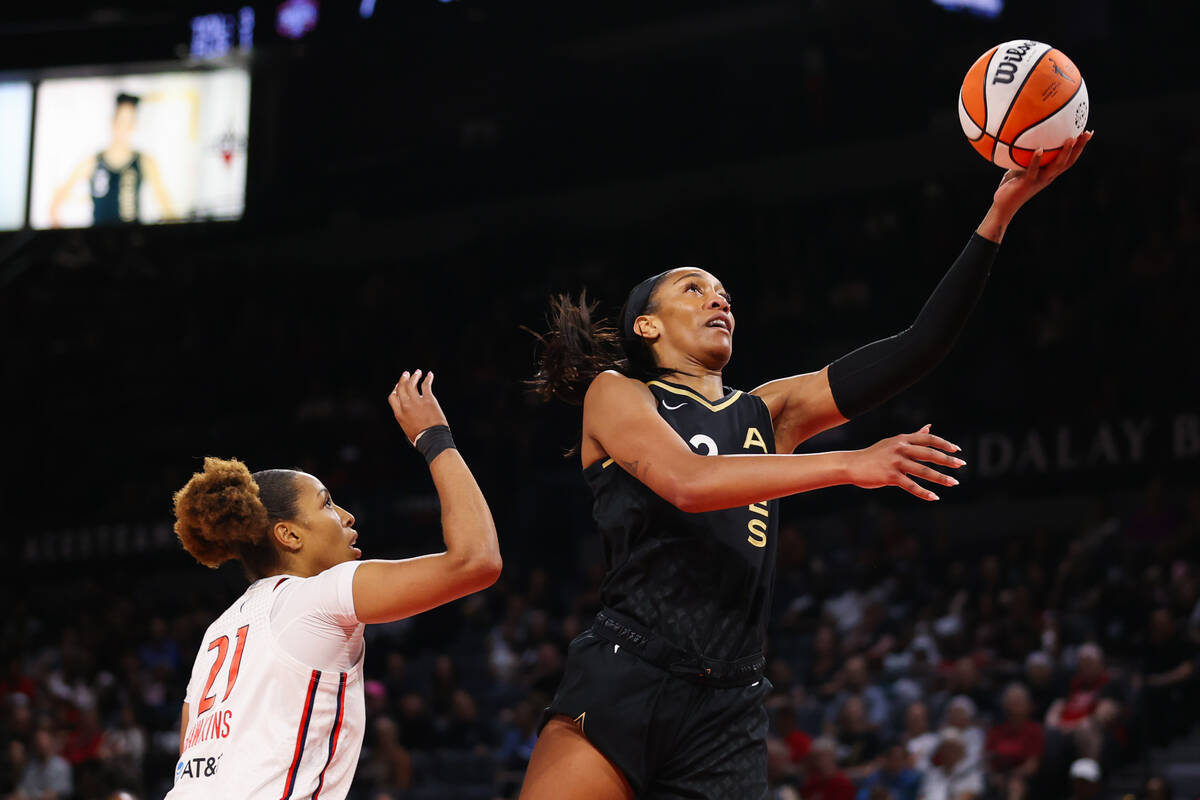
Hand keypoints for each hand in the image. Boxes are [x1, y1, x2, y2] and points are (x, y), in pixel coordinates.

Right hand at [387, 370, 448, 443]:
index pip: (392, 397)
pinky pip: (426, 385)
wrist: (432, 439)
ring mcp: (417, 401)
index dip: (395, 390)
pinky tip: (429, 375)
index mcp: (399, 414)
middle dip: (403, 379)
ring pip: (412, 384)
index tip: (398, 386)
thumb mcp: (407, 430)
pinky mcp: (429, 399)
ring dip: (414, 376)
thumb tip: (408, 416)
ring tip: (417, 372)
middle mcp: (405, 406)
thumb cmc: (421, 439)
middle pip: (401, 388)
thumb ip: (405, 419)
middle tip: (406, 374)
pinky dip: (428, 378)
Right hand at [847, 424, 963, 500]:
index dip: (944, 444)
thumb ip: (913, 436)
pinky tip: (934, 497)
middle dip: (947, 460)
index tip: (956, 450)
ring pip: (923, 471)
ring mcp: (895, 462)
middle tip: (961, 465)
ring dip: (940, 478)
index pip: (928, 439)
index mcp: (902, 439)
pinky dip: (924, 492)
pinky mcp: (890, 476)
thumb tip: (929, 427)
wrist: (852, 465)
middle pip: (929, 453)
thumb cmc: (874, 454)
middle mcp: (900, 448)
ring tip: (954, 483)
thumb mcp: (893, 442)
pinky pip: (911, 486)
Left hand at [993, 131, 1092, 213]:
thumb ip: (1025, 155)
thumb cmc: (1011, 186)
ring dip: (1065, 152)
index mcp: (1049, 173)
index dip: (1079, 147)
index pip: (1068, 159)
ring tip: (1071, 139)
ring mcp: (1039, 180)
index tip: (1088, 133)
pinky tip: (1039, 149)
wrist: (1003, 206)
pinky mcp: (1027, 183)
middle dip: (1079, 147)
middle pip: (1068, 161)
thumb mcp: (1020, 167)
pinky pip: (1033, 170)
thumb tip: (1023, 136)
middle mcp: (1048, 177)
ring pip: (1056, 166)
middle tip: (1088, 133)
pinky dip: (1036, 160)